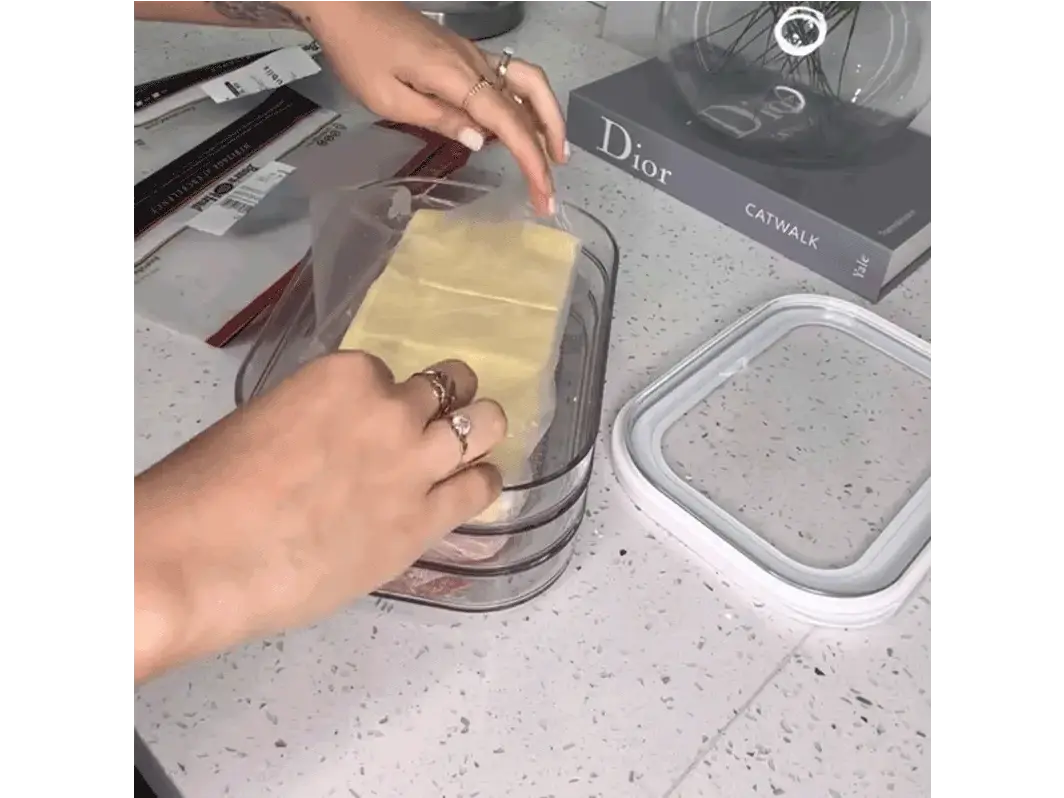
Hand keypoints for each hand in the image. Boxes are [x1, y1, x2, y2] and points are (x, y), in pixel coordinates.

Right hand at [132, 353, 505, 680]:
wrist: (207, 559)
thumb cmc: (210, 491)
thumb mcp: (268, 423)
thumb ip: (319, 422)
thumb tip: (337, 445)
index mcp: (345, 375)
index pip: (387, 373)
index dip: (384, 399)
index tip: (373, 420)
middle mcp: (391, 409)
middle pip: (450, 387)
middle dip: (448, 402)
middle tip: (440, 423)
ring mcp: (415, 464)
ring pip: (484, 426)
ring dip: (480, 433)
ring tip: (472, 448)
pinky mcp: (424, 520)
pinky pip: (481, 488)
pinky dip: (483, 482)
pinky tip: (476, 485)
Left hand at [296, 0, 567, 213]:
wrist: (349, 7)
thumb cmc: (360, 54)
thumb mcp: (388, 98)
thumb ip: (438, 118)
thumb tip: (482, 141)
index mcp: (457, 76)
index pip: (508, 121)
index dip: (530, 158)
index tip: (543, 191)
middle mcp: (476, 63)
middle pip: (529, 101)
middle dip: (547, 146)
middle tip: (551, 186)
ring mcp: (474, 55)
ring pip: (528, 85)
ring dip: (548, 120)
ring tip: (552, 155)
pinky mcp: (466, 54)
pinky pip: (510, 79)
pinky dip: (527, 105)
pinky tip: (521, 129)